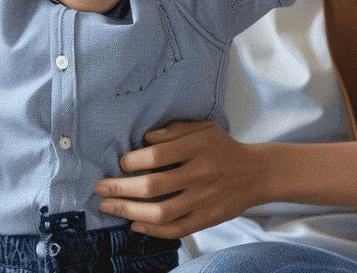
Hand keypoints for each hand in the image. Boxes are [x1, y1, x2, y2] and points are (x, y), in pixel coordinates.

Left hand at [95, 121, 262, 238]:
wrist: (256, 173)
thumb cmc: (222, 147)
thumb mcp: (202, 127)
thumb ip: (173, 130)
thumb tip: (144, 139)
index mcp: (198, 146)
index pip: (157, 156)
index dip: (133, 162)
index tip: (120, 163)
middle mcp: (201, 173)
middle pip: (154, 186)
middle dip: (121, 188)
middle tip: (100, 187)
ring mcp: (205, 199)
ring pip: (162, 212)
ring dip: (130, 211)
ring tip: (109, 206)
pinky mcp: (209, 218)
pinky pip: (177, 230)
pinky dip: (152, 230)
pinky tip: (134, 224)